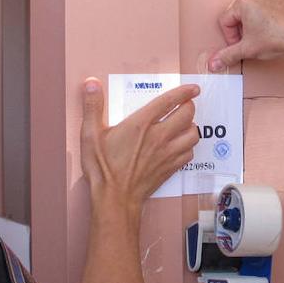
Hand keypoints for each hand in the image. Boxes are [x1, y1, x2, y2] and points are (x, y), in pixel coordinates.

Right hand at [79, 79, 200, 206]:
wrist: (115, 199)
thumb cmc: (103, 168)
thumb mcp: (90, 135)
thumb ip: (92, 106)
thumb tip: (92, 83)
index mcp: (141, 124)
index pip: (169, 101)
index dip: (184, 92)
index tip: (193, 88)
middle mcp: (159, 136)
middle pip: (187, 115)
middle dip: (189, 106)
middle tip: (185, 104)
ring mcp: (167, 153)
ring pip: (193, 134)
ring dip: (191, 126)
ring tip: (184, 124)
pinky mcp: (170, 168)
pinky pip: (189, 153)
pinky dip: (188, 146)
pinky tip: (180, 146)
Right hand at [209, 0, 283, 71]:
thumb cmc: (280, 37)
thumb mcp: (249, 49)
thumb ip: (228, 55)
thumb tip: (214, 63)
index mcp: (243, 1)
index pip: (225, 21)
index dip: (231, 38)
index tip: (241, 46)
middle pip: (238, 14)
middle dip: (243, 30)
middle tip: (253, 43)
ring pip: (252, 10)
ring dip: (254, 24)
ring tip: (265, 36)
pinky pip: (266, 6)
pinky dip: (266, 17)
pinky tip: (274, 29)